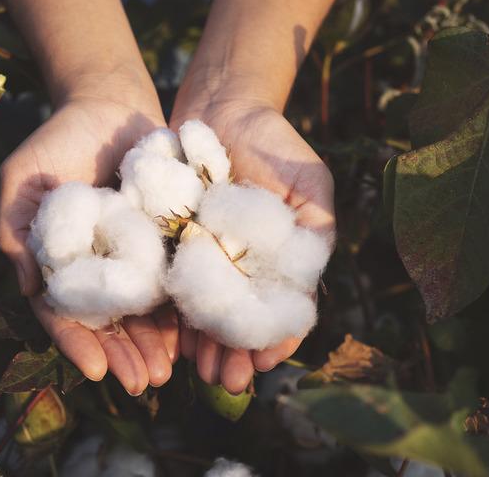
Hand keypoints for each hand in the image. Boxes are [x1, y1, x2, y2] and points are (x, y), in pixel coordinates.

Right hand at [0, 97, 178, 394]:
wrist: (109, 104)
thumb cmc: (57, 138)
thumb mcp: (22, 177)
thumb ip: (15, 228)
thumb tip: (26, 287)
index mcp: (58, 262)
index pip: (63, 312)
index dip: (77, 342)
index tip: (94, 371)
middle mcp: (96, 267)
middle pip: (108, 323)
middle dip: (123, 356)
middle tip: (143, 384)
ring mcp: (132, 257)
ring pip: (143, 312)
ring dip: (153, 345)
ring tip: (168, 373)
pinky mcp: (166, 241)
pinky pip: (173, 281)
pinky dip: (181, 311)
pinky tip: (191, 337)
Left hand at [171, 100, 334, 394]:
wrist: (222, 107)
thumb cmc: (274, 144)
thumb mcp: (309, 183)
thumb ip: (316, 230)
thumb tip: (310, 282)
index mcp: (278, 262)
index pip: (279, 311)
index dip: (275, 339)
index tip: (265, 362)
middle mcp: (242, 267)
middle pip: (239, 320)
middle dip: (234, 353)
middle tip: (227, 381)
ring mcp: (206, 259)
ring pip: (206, 312)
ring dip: (205, 345)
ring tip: (201, 373)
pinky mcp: (172, 244)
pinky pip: (173, 285)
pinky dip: (175, 313)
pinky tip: (174, 339)